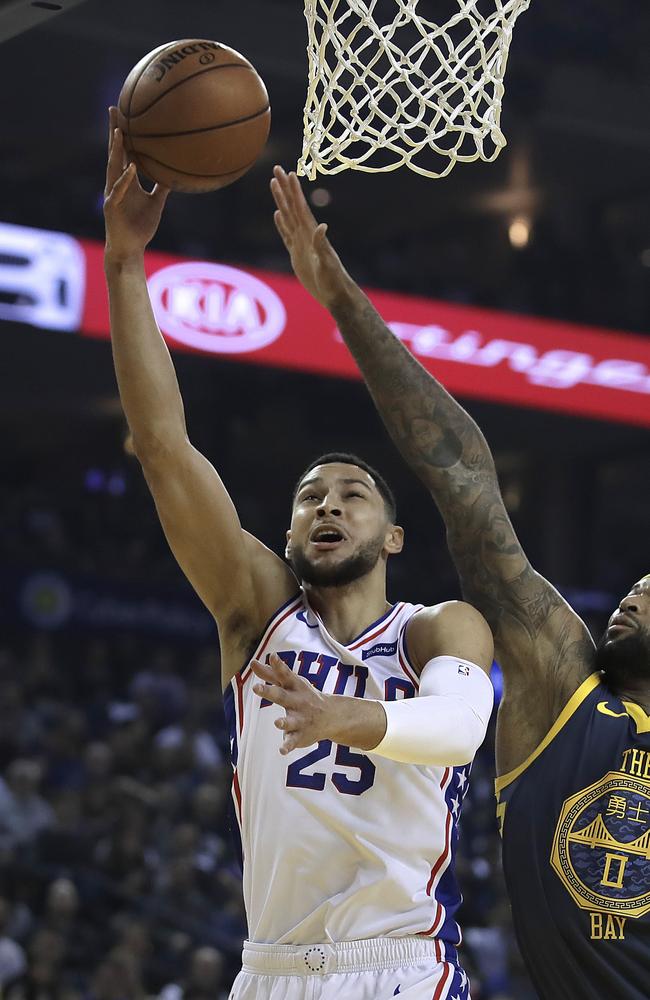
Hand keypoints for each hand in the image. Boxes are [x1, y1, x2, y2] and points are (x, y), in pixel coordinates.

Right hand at [104, 107, 169, 262]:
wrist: (130, 249)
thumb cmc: (140, 227)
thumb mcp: (156, 203)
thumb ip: (162, 187)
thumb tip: (174, 174)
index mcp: (126, 180)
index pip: (124, 152)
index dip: (124, 134)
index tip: (125, 113)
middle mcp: (116, 183)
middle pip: (115, 153)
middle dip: (114, 131)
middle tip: (114, 109)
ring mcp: (113, 194)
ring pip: (113, 168)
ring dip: (116, 150)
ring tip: (119, 131)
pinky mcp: (112, 207)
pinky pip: (119, 191)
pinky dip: (126, 179)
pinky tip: (132, 168)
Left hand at [252, 653, 332, 753]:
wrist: (331, 716)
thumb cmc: (303, 695)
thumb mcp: (289, 683)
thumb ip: (270, 674)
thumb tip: (252, 663)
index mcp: (294, 687)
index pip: (286, 674)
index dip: (279, 665)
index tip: (272, 657)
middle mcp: (298, 701)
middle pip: (282, 696)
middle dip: (269, 692)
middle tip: (256, 688)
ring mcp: (300, 719)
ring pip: (291, 721)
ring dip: (284, 722)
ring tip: (278, 723)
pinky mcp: (301, 735)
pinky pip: (293, 741)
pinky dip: (288, 746)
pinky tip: (282, 751)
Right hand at [270, 165, 353, 310]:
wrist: (335, 294)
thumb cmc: (333, 280)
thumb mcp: (327, 263)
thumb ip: (322, 245)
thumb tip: (322, 226)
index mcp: (311, 234)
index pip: (300, 207)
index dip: (294, 190)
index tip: (288, 172)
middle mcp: (306, 234)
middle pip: (292, 206)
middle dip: (284, 187)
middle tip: (276, 168)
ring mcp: (301, 243)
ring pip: (287, 216)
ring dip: (281, 200)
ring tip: (274, 184)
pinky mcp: (297, 254)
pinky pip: (286, 234)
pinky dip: (281, 223)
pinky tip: (277, 214)